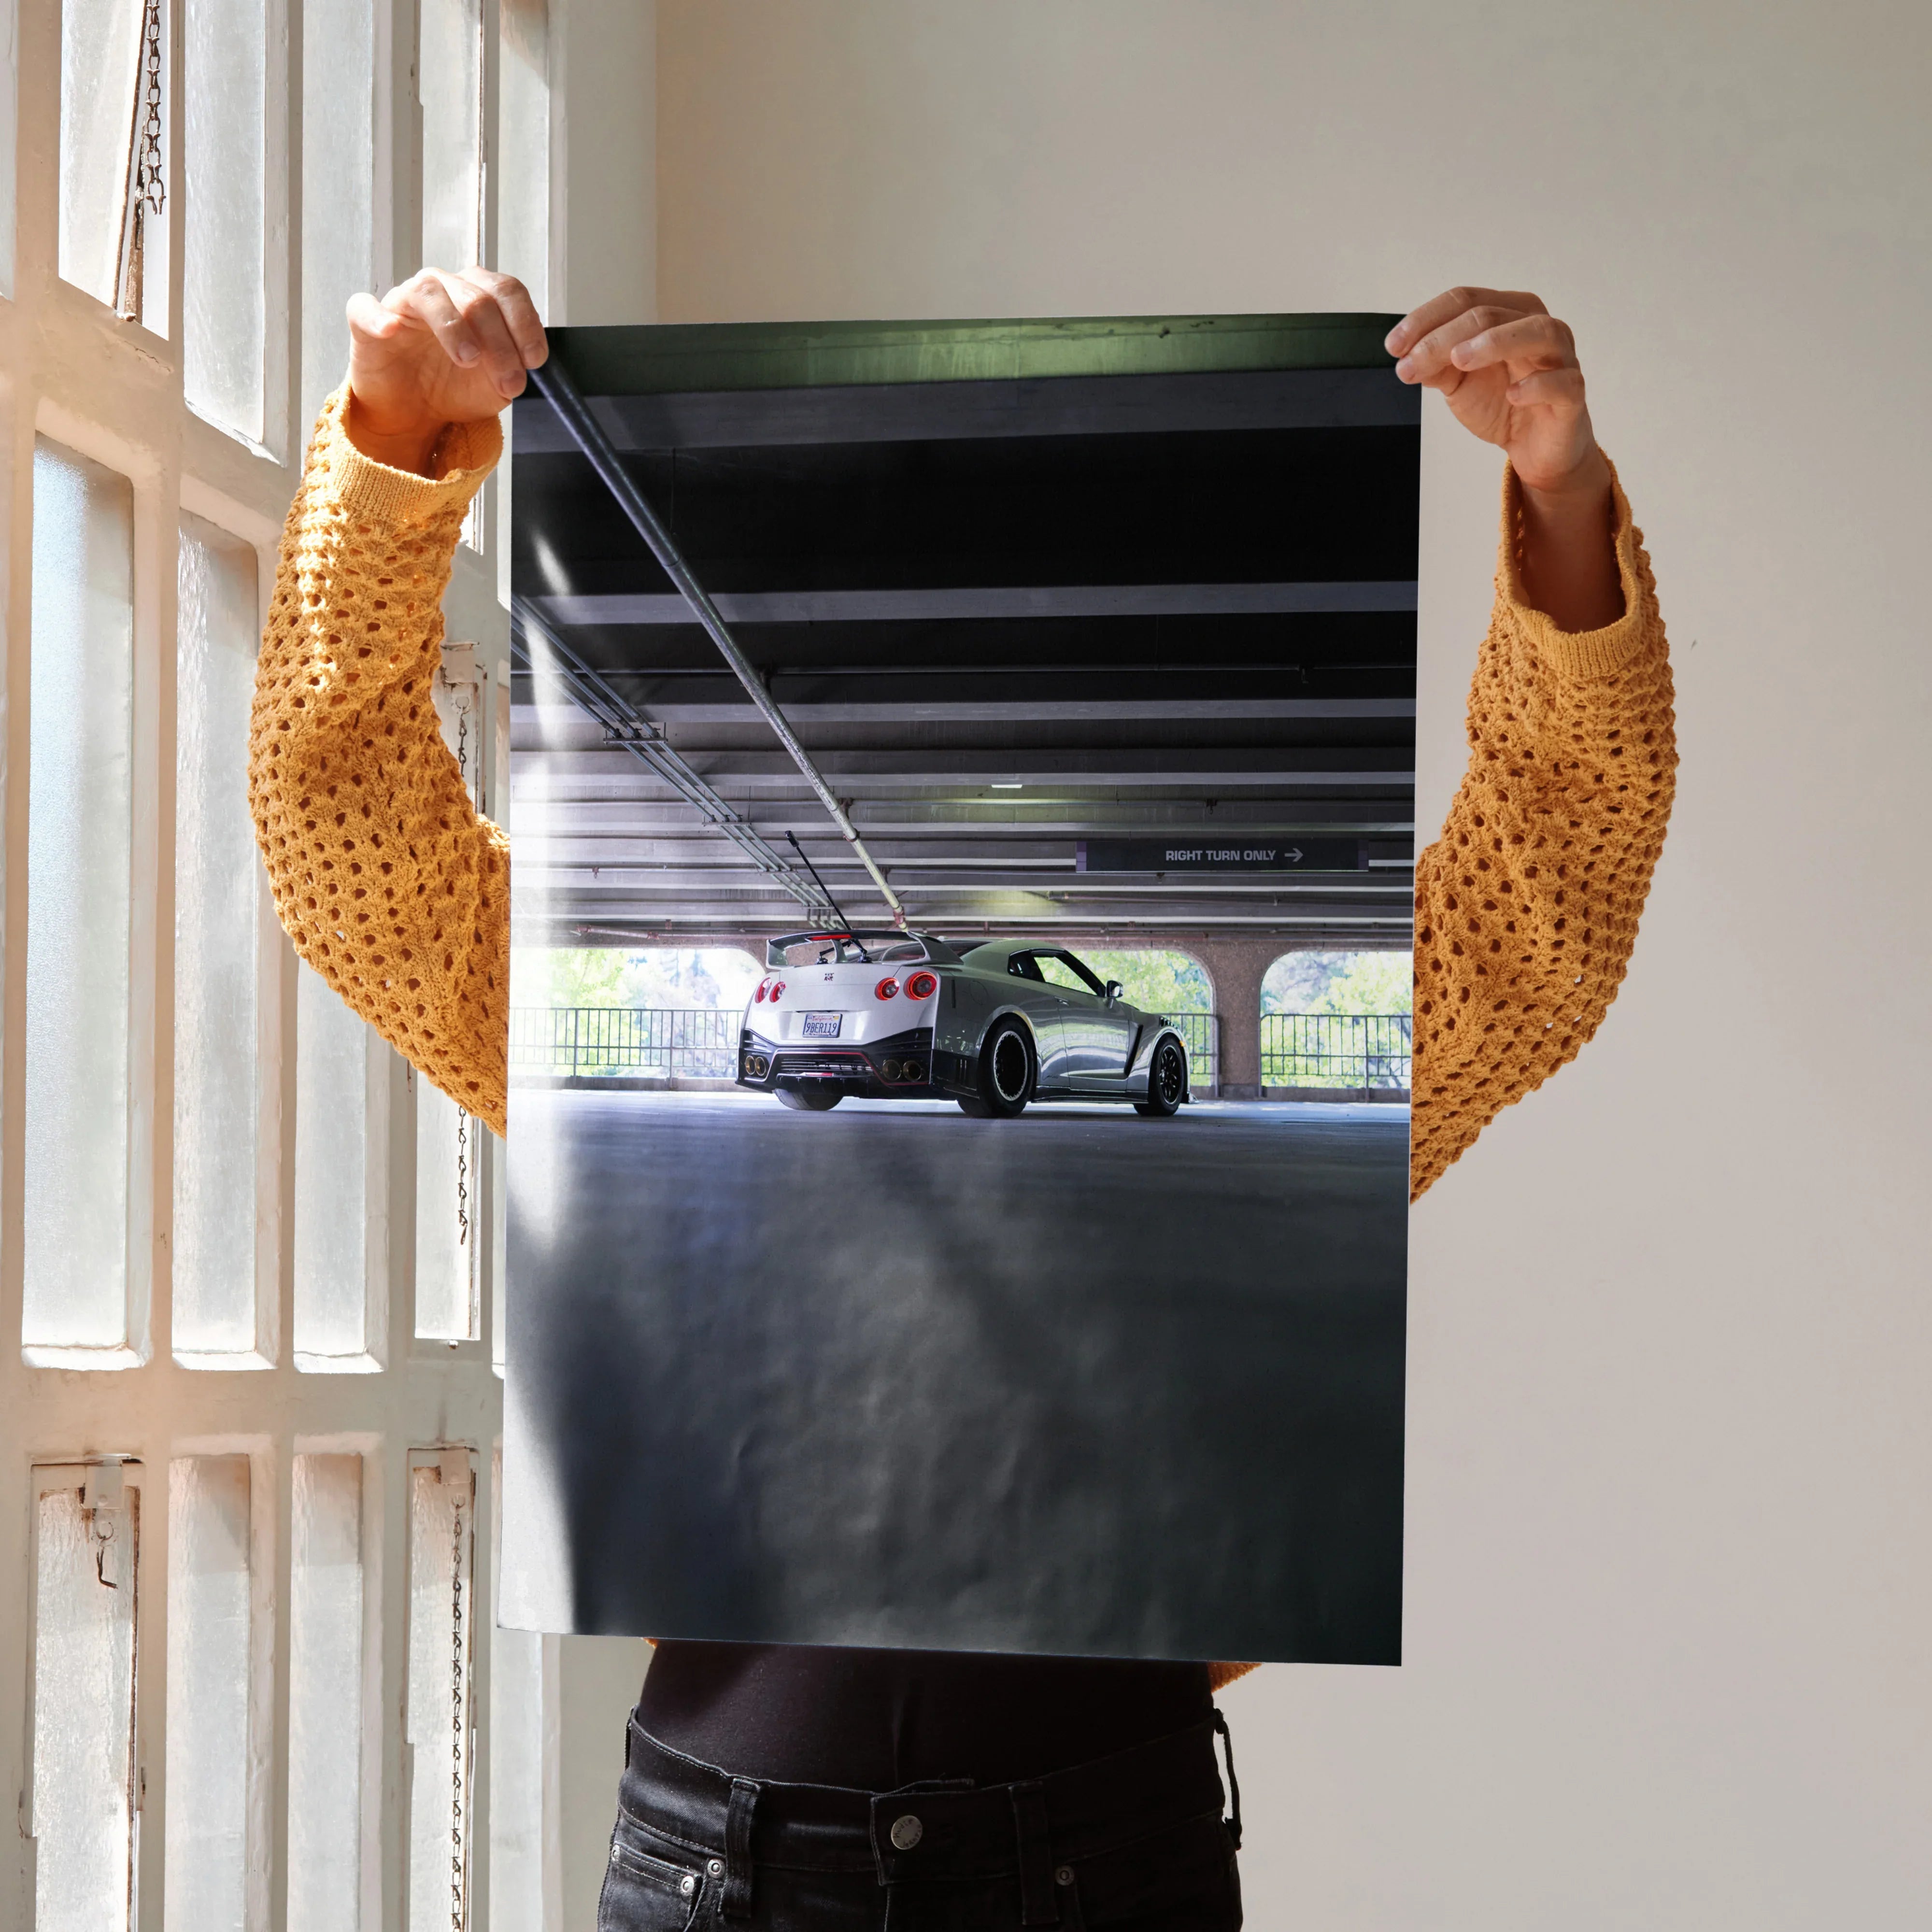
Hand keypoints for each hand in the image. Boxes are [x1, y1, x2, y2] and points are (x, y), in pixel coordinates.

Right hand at [344, 267, 546, 474]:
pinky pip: (366, 308)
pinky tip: (391, 330)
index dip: (525, 323)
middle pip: (477, 297)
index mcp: (478, 295)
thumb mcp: (496, 385)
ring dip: (454, 327)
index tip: (535, 360)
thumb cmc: (454, 387)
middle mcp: (443, 289)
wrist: (414, 413)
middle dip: (500, 343)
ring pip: (429, 293)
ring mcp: (404, 301)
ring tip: (468, 360)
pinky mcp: (367, 321)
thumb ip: (512, 368)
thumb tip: (523, 363)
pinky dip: (378, 316)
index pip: (507, 291)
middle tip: (509, 382)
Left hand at [1388, 287, 1621, 629]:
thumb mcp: (1458, 383)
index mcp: (1508, 314)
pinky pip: (1563, 382)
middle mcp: (1537, 326)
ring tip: (1459, 360)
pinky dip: (1537, 385)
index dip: (1426, 319)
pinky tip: (1513, 394)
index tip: (1393, 346)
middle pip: (1491, 314)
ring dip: (1495, 342)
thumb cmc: (1501, 403)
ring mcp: (1560, 358)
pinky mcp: (1572, 394)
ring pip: (1537, 332)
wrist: (1534, 448)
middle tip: (1412, 362)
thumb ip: (1436, 365)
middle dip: (1444, 337)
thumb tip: (1407, 355)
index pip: (1466, 300)